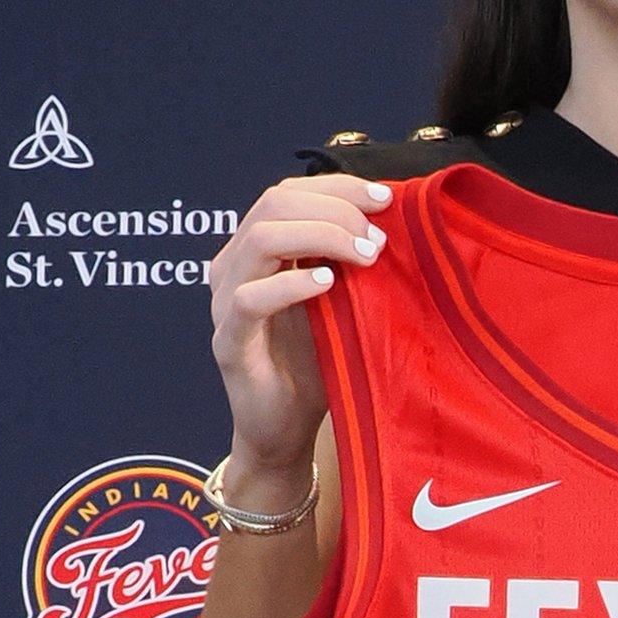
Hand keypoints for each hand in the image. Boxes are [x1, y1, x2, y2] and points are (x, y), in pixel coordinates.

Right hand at [208, 173, 392, 480]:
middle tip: (378, 238)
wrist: (287, 429)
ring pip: (259, 240)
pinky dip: (292, 284)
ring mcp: (224, 303)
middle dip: (335, 209)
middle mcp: (233, 266)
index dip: (337, 187)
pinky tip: (328, 284)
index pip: (288, 192)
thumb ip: (349, 258)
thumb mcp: (341, 298)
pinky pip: (249, 300)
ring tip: (365, 256)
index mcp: (256, 249)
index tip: (385, 199)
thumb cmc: (318, 359)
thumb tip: (393, 217)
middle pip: (273, 204)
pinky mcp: (228, 343)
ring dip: (321, 237)